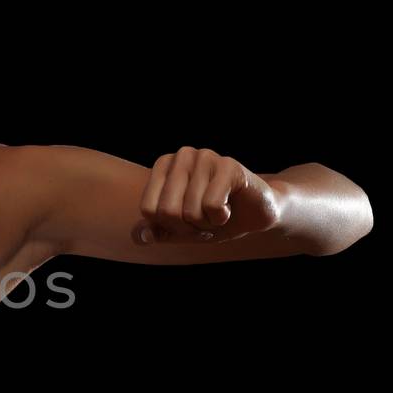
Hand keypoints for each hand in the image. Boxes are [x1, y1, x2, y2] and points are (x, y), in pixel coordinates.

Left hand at [134, 146, 282, 244]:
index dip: (169, 227)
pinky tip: (229, 208)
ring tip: (218, 213)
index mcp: (163, 165)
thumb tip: (138, 237)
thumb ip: (157, 231)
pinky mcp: (228, 165)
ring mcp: (205, 157)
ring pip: (191, 211)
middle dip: (188, 228)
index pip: (149, 210)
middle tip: (204, 219)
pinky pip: (211, 206)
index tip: (186, 222)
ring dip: (206, 224)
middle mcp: (181, 156)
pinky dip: (220, 218)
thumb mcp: (181, 230)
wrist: (254, 214)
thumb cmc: (212, 218)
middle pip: (167, 212)